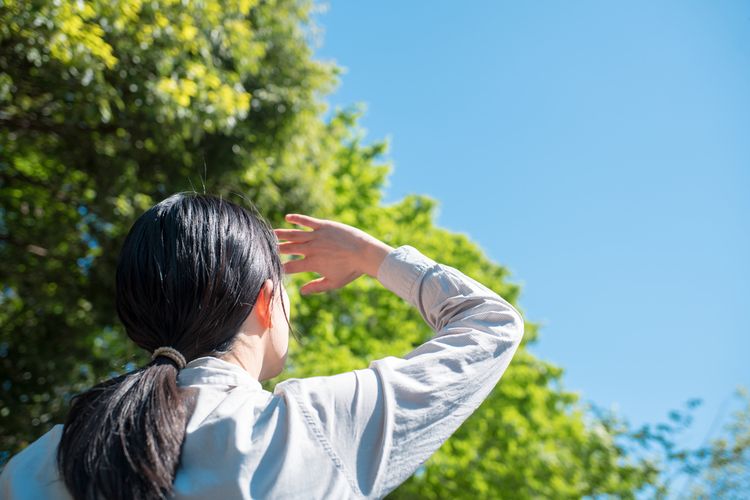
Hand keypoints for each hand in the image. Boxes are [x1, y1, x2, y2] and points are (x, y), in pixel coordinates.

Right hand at [273, 214, 393, 294]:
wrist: (365, 253)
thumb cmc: (351, 270)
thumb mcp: (334, 283)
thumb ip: (317, 287)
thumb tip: (301, 292)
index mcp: (312, 264)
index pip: (290, 267)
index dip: (280, 268)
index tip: (272, 268)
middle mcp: (311, 249)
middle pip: (288, 249)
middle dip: (276, 249)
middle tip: (265, 249)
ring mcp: (317, 236)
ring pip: (294, 234)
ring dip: (281, 234)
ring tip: (270, 234)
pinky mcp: (324, 226)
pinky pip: (306, 221)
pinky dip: (296, 219)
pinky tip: (287, 217)